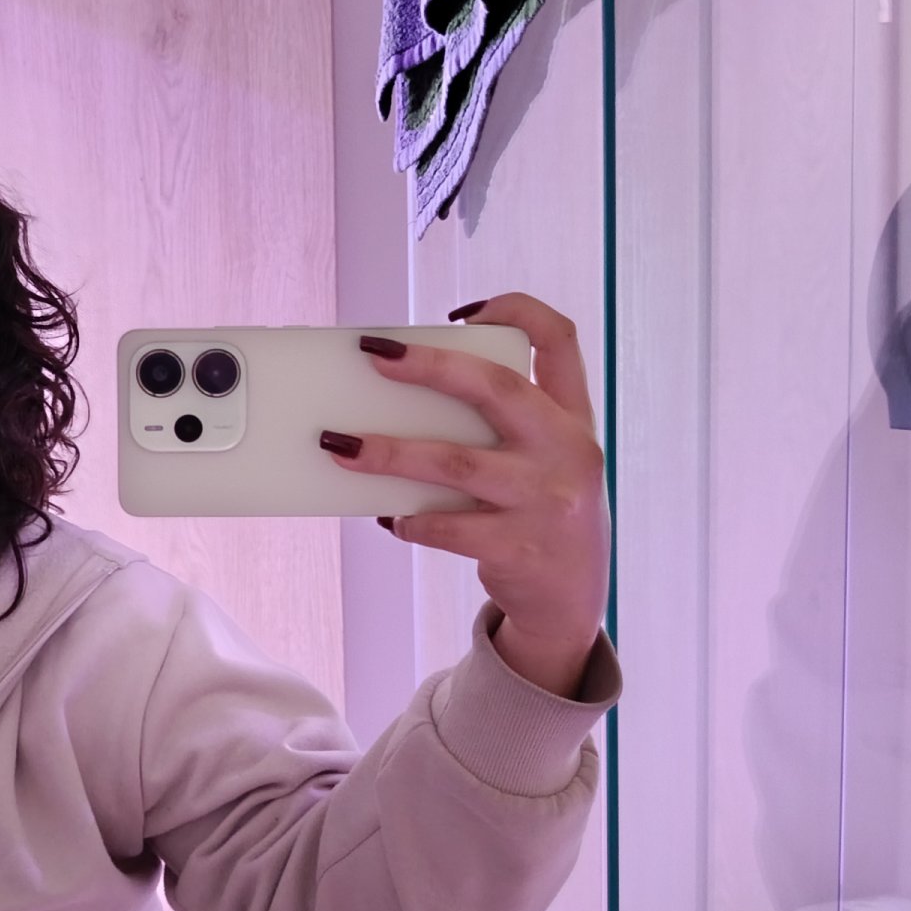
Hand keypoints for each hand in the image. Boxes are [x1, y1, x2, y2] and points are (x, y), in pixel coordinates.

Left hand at [321, 292, 610, 683]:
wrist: (572, 600)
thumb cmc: (539, 512)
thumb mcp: (542, 459)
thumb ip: (498, 426)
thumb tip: (397, 401)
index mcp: (572, 417)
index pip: (558, 340)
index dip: (516, 310)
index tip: (464, 312)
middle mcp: (567, 450)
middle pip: (498, 388)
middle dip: (431, 366)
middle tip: (374, 355)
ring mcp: (545, 500)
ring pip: (456, 463)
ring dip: (390, 452)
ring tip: (338, 444)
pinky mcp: (518, 547)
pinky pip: (447, 527)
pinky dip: (409, 519)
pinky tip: (387, 516)